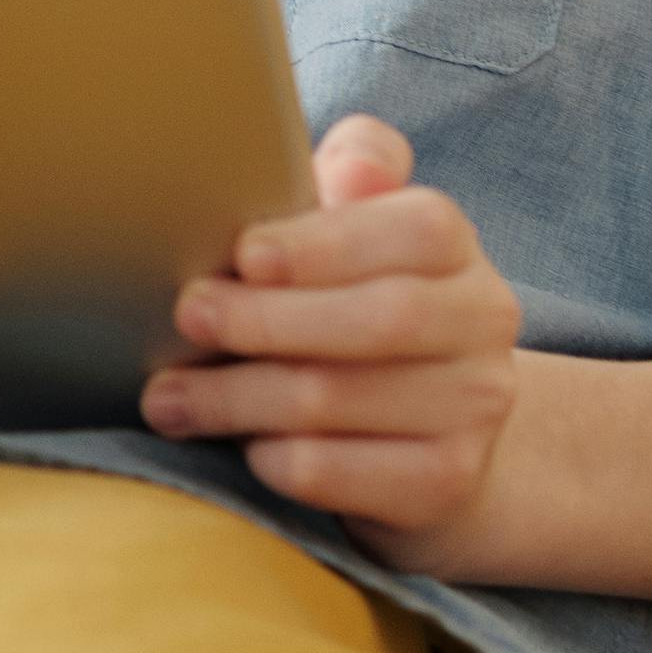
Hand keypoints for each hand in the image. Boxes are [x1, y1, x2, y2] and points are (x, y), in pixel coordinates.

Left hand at [140, 115, 520, 568]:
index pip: (412, 231)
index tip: (244, 255)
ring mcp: (474, 408)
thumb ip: (353, 173)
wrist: (426, 425)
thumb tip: (352, 170)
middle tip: (187, 318)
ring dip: (240, 398)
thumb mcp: (351, 224)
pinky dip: (273, 458)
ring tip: (167, 397)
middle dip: (267, 320)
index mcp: (453, 243)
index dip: (325, 244)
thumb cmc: (352, 299)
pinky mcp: (446, 482)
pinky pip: (338, 472)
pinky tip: (236, 445)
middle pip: (380, 319)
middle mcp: (483, 320)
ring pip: (341, 400)